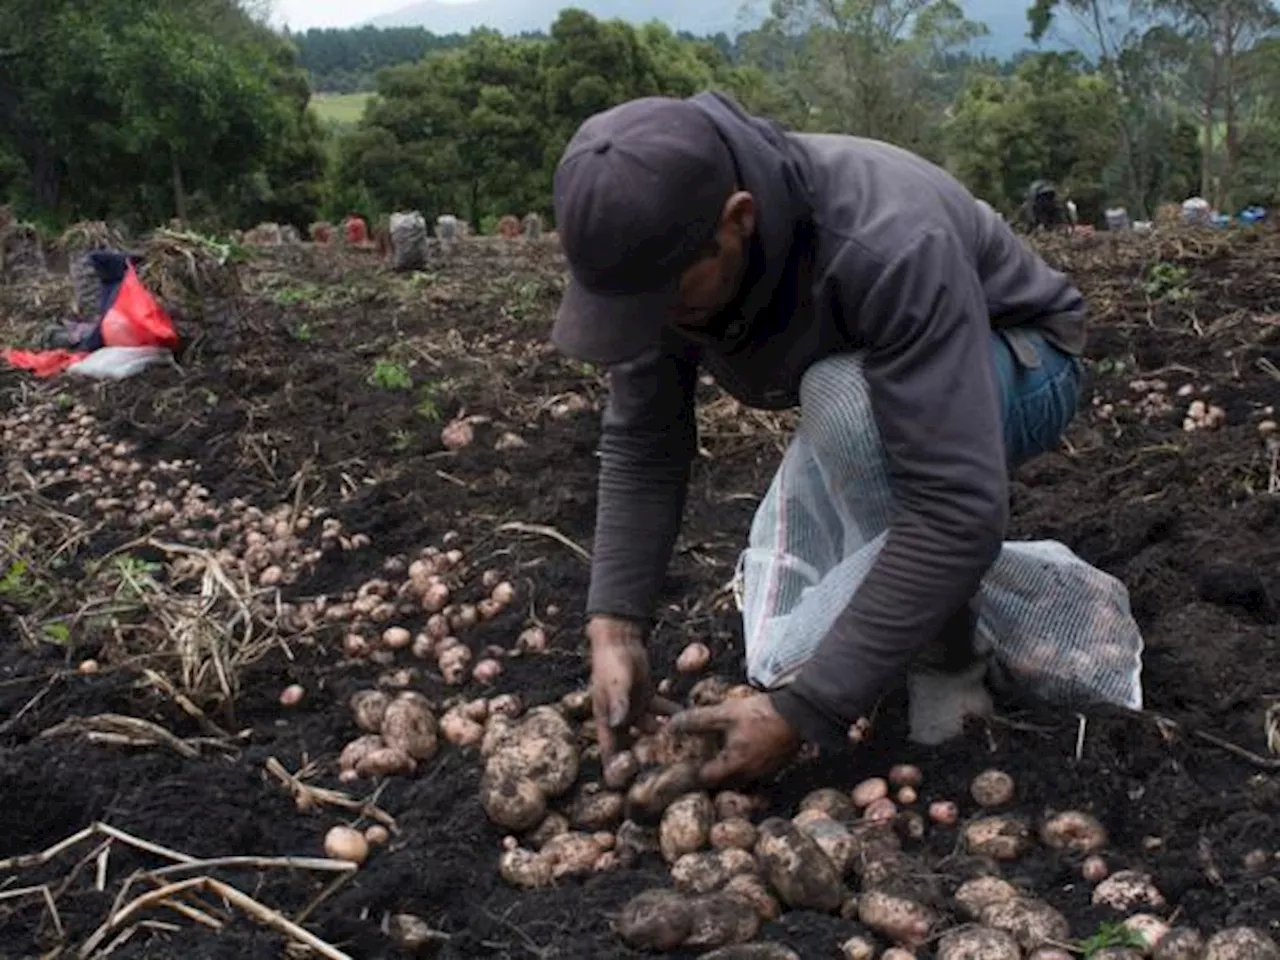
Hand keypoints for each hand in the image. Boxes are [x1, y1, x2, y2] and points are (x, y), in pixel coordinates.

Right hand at [587, 616, 678, 761]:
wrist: (618, 640)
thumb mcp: (615, 683)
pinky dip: (673, 716)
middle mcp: (620, 720)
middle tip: (668, 773)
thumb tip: (618, 724)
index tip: (633, 785)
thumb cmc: (611, 662)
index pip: (611, 752)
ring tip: (685, 749)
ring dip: (665, 739)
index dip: (619, 770)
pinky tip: (690, 721)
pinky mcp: (647, 699)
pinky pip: (662, 712)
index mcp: (607, 720)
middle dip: (647, 760)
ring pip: (651, 731)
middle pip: (632, 747)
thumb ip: (618, 702)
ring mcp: (634, 710)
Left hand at [669, 693, 801, 787]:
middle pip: (721, 783)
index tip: (681, 763)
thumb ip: (697, 720)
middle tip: (695, 760)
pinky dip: (742, 765)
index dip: (689, 773)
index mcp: (734, 767)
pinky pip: (752, 772)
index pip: (704, 779)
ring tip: (716, 754)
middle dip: (708, 774)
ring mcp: (763, 773)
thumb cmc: (760, 714)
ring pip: (738, 778)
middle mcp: (748, 776)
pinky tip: (739, 749)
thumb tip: (670, 725)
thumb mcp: (725, 714)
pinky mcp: (774, 766)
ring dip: (726, 770)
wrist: (799, 713)